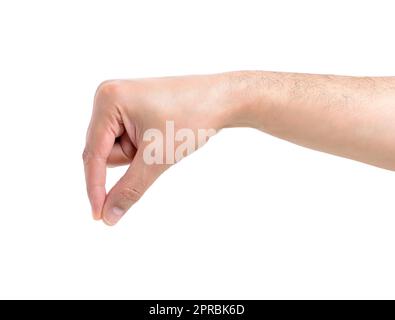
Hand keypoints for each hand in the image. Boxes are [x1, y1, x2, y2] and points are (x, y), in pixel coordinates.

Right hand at [83, 74, 236, 224]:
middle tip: (158, 147)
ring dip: (138, 154)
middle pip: (104, 151)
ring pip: (116, 148)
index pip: (93, 154)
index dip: (95, 188)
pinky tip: (161, 135)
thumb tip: (108, 217)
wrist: (221, 99)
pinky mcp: (132, 107)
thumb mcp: (156, 158)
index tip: (97, 217)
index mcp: (107, 100)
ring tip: (163, 138)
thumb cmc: (191, 119)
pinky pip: (127, 139)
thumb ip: (129, 189)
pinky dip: (143, 147)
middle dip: (131, 160)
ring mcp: (120, 101)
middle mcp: (108, 97)